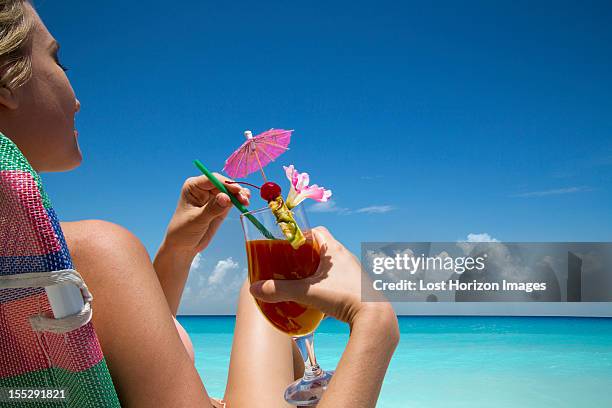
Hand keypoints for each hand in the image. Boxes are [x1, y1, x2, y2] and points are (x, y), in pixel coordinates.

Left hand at [161, 173, 249, 255]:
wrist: (183, 246)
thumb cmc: (183, 231)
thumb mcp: (197, 220)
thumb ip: (212, 208)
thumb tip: (226, 197)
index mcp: (193, 186)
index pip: (212, 179)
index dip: (225, 183)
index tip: (237, 190)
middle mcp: (204, 188)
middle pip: (223, 184)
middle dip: (235, 190)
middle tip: (244, 199)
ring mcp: (213, 197)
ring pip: (230, 191)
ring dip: (239, 195)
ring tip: (246, 202)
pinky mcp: (220, 206)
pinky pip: (232, 200)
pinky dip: (239, 200)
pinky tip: (245, 202)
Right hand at [249, 227, 395, 328]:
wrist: (374, 317)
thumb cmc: (344, 297)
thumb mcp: (308, 293)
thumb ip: (281, 291)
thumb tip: (254, 289)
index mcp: (334, 250)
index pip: (318, 230)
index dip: (302, 234)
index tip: (289, 244)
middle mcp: (346, 257)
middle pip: (323, 247)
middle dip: (306, 254)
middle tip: (290, 264)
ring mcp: (354, 271)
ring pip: (331, 264)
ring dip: (317, 269)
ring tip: (302, 280)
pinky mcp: (358, 286)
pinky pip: (339, 277)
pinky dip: (327, 281)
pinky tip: (319, 294)